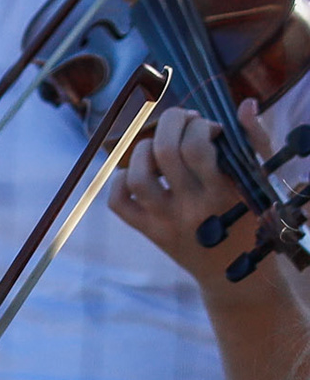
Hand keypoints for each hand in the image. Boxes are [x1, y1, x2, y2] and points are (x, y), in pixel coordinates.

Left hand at [110, 103, 268, 279]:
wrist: (234, 275)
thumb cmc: (251, 216)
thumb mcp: (261, 180)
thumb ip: (255, 140)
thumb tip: (244, 104)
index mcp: (223, 192)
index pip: (196, 147)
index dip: (198, 125)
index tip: (209, 127)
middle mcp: (191, 207)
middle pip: (163, 152)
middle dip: (170, 122)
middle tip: (182, 119)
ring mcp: (165, 222)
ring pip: (136, 177)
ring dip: (144, 150)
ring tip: (160, 147)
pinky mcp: (148, 232)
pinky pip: (118, 203)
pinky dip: (120, 180)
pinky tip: (141, 173)